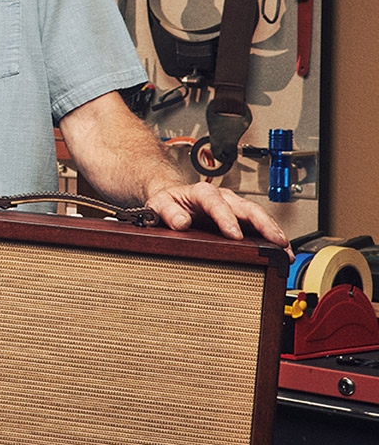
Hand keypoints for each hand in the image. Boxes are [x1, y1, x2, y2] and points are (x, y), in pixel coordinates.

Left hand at [144, 180, 290, 252]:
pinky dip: (272, 237)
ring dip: (274, 232)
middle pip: (247, 207)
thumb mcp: (159, 205)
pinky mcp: (241, 218)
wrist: (173, 197)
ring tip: (285, 250)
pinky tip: (281, 251)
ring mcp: (235, 207)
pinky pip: (260, 226)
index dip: (226, 218)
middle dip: (264, 225)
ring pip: (259, 216)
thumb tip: (181, 222)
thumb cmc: (168, 202)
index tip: (234, 234)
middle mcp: (222, 197)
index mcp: (201, 193)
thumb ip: (168, 212)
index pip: (216, 202)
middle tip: (277, 241)